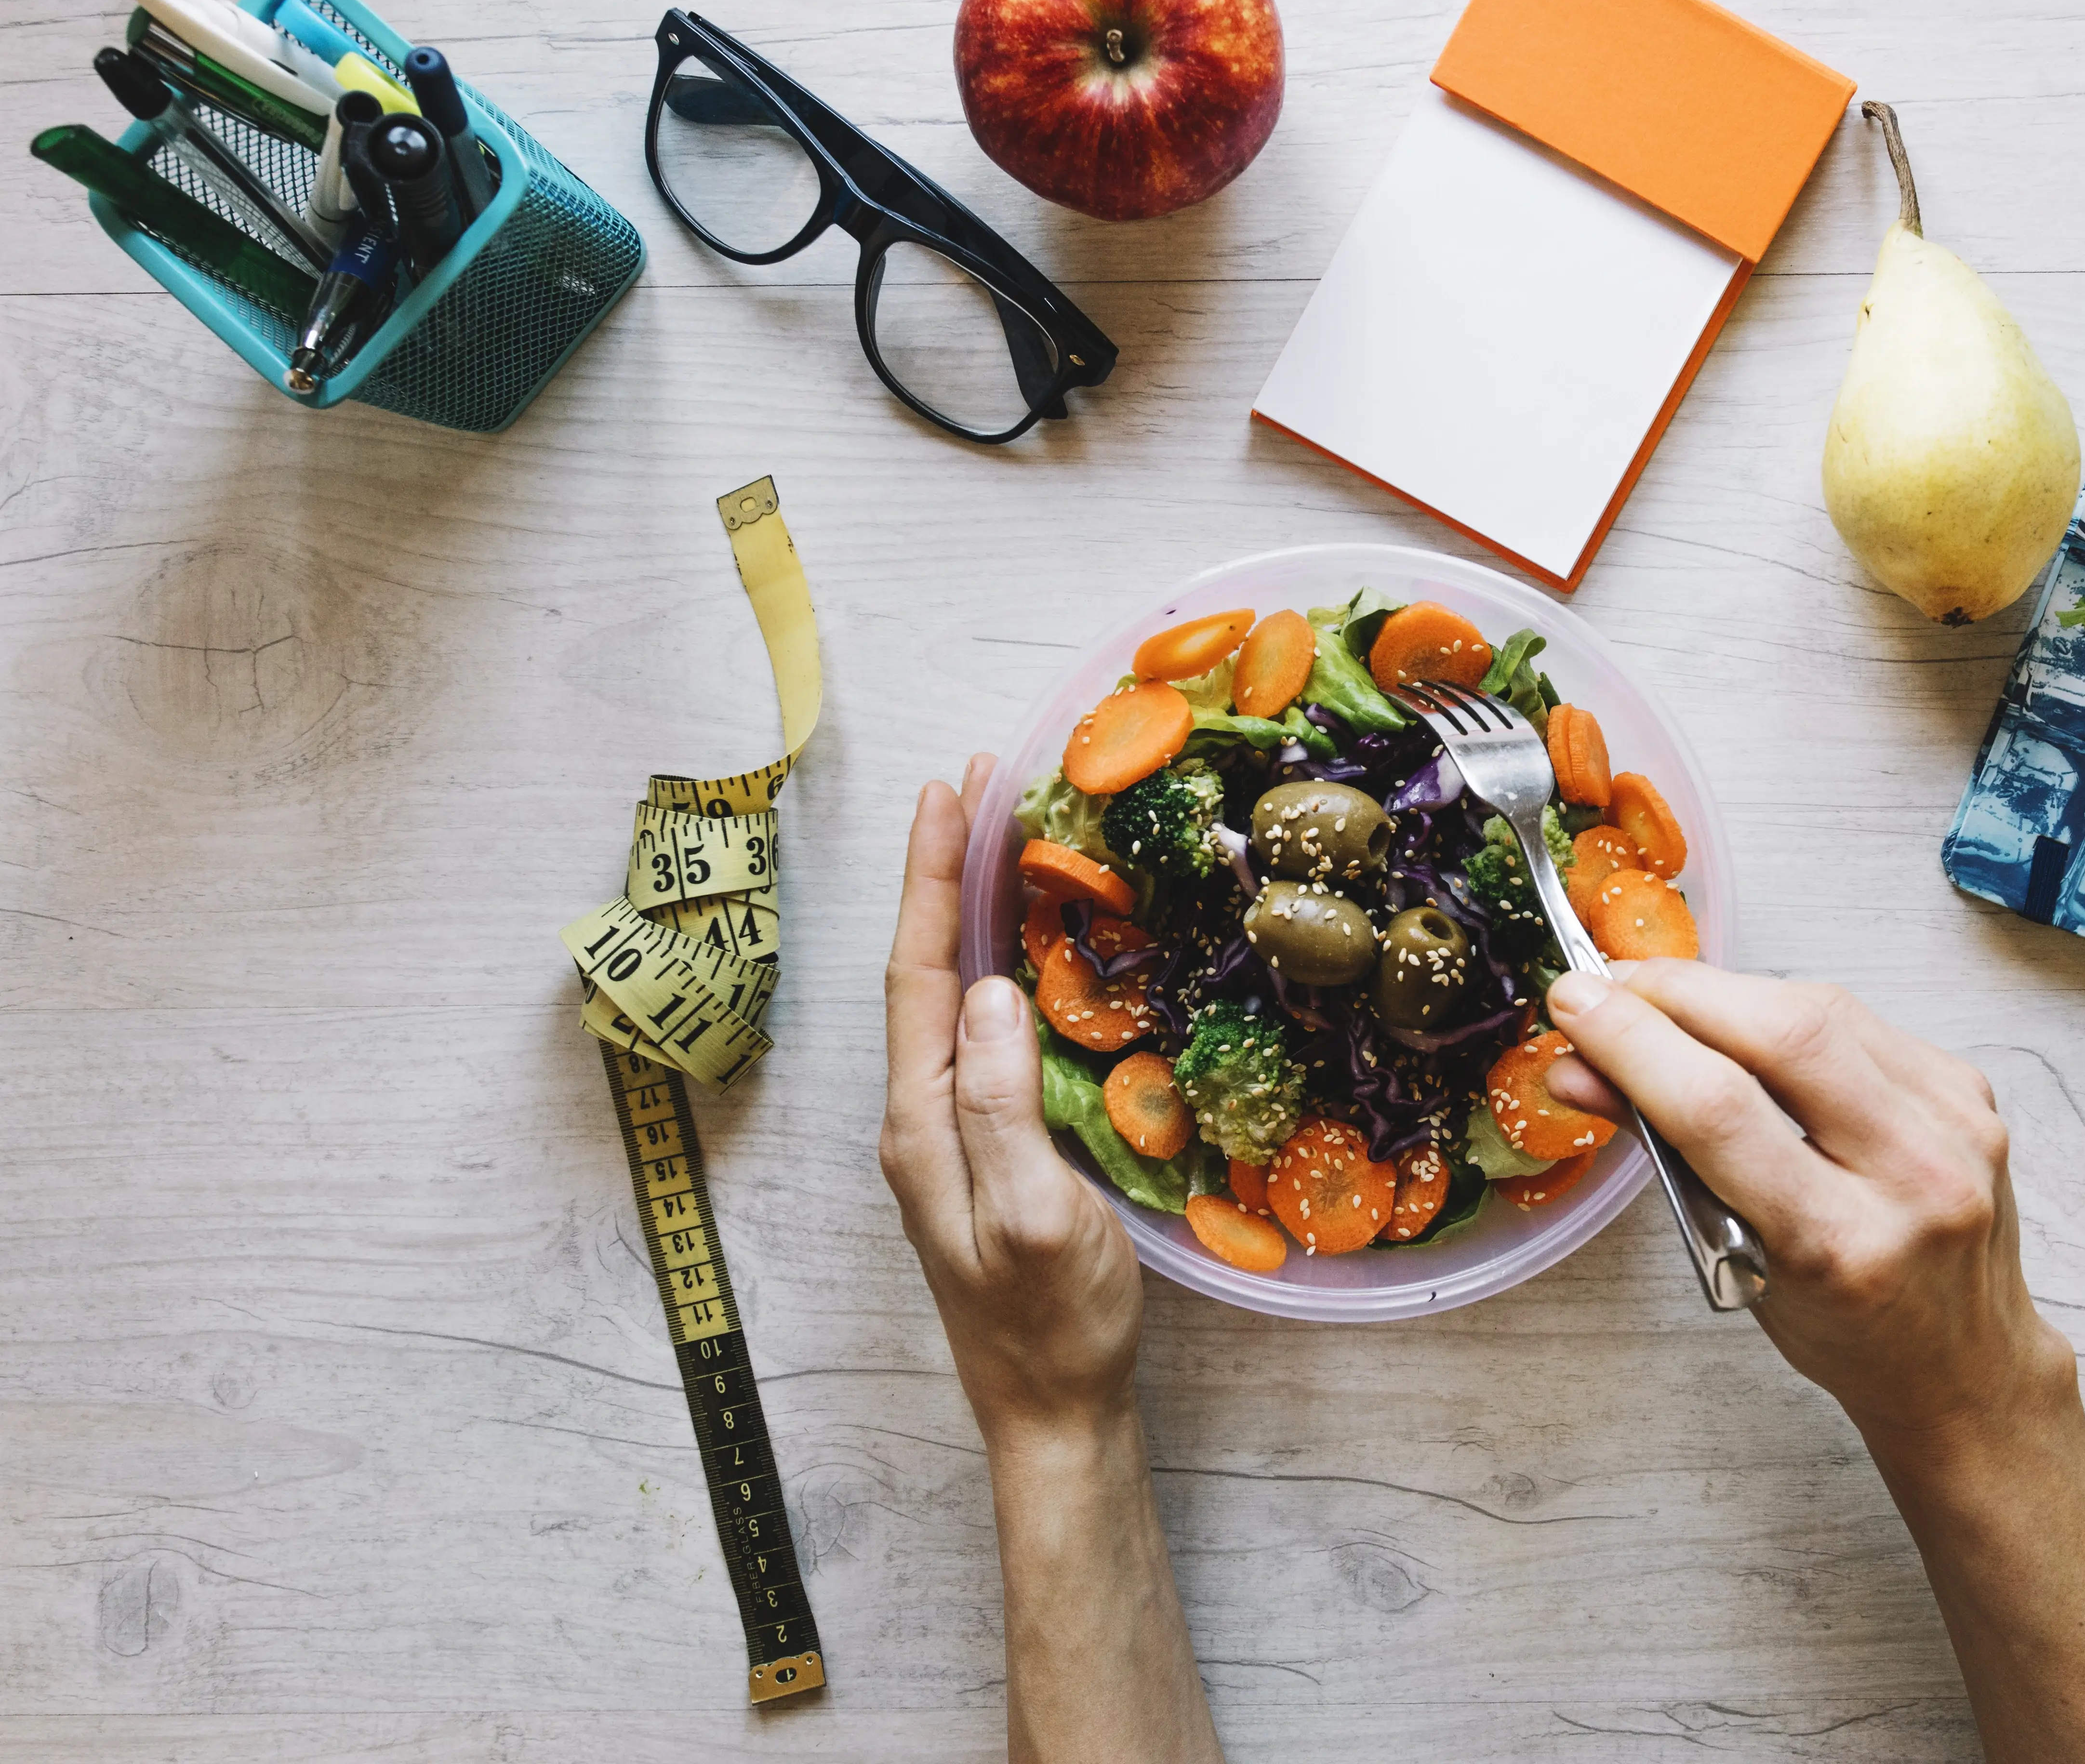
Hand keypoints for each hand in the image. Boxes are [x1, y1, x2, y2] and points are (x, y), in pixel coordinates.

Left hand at [880, 757, 1144, 1444]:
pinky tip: (1029, 948)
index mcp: (923, 1125)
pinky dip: (1002, 967)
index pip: (918, 974)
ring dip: (971, 911)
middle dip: (947, 871)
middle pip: (927, 969)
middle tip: (979, 783)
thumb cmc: (1051, 1326)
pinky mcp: (989, 1147)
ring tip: (1001, 836)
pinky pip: (986, 1032)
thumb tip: (992, 993)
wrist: (1054, 1414)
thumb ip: (1001, 1107)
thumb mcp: (1032, 1217)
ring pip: (954, 996)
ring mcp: (953, 1133)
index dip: (931, 879)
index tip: (949, 794)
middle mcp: (924, 1118)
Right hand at [1541, 960, 2073, 1465]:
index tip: (1575, 1004)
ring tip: (1665, 1000)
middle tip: (1611, 987)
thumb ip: (1666, 1155)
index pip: (1719, 1111)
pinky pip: (1864, 1021)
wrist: (1961, 1365)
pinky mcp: (1970, 1091)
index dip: (1635, 1043)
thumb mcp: (1735, 1261)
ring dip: (1729, 991)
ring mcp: (1954, 1127)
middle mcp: (1913, 1176)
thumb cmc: (1843, 1329)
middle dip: (1678, 993)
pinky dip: (1791, 1011)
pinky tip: (1749, 1024)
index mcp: (1840, 1244)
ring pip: (1825, 1009)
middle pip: (1783, 1034)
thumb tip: (1576, 1070)